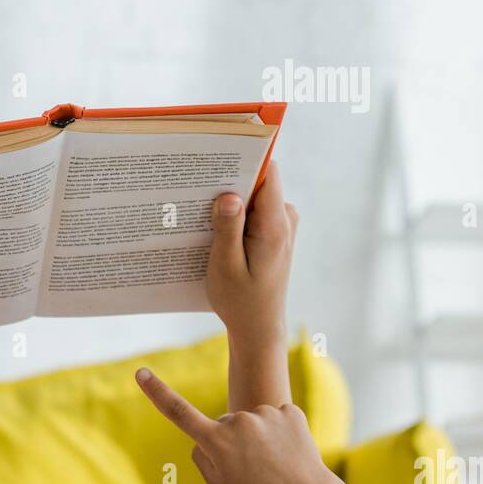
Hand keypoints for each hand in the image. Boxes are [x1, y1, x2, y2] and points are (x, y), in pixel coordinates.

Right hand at [135, 371, 347, 483]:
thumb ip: (203, 456)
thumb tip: (203, 436)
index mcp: (216, 442)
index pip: (179, 413)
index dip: (157, 393)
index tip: (141, 373)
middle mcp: (238, 422)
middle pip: (224, 424)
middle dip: (232, 441)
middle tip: (251, 469)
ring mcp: (265, 414)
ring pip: (251, 421)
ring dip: (258, 438)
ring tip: (272, 463)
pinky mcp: (289, 410)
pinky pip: (274, 419)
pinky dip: (279, 433)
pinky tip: (287, 452)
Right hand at [206, 161, 297, 352]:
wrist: (258, 328)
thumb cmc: (240, 302)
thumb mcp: (226, 267)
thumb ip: (228, 229)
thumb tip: (229, 194)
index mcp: (275, 225)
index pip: (266, 171)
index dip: (243, 158)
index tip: (218, 155)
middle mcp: (284, 218)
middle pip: (256, 181)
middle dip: (228, 184)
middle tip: (198, 191)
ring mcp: (281, 224)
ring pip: (252, 196)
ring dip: (229, 204)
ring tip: (203, 217)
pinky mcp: (274, 231)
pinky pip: (252, 211)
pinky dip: (234, 218)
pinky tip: (214, 232)